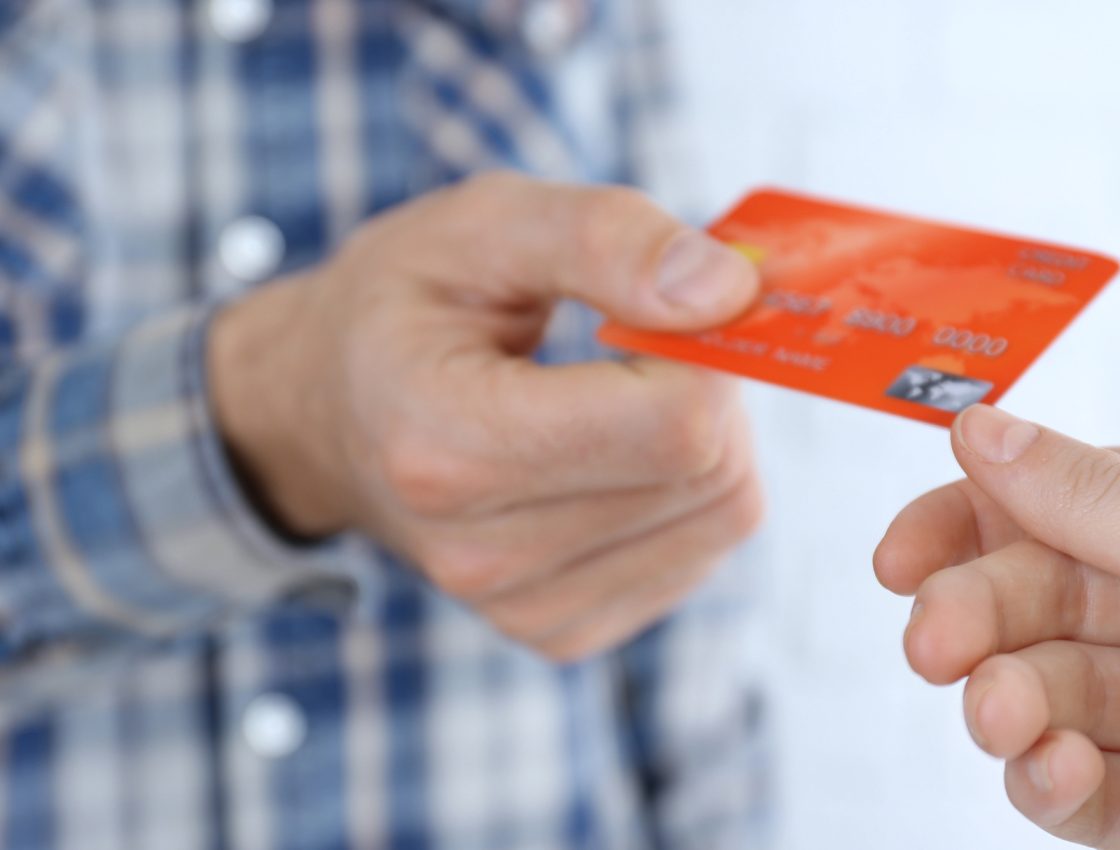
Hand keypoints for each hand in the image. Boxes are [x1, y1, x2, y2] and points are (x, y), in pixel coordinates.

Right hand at [210, 172, 763, 659]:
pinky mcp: (558, 631)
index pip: (675, 423)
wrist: (325, 410)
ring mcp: (520, 607)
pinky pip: (701, 558)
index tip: (666, 305)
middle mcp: (481, 554)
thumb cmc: (406, 304)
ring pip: (723, 518)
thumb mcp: (485, 225)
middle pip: (711, 473)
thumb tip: (729, 290)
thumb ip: (604, 238)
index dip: (706, 347)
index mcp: (448, 445)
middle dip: (712, 386)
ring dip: (707, 437)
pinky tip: (615, 455)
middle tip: (646, 337)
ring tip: (623, 392)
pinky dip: (687, 493)